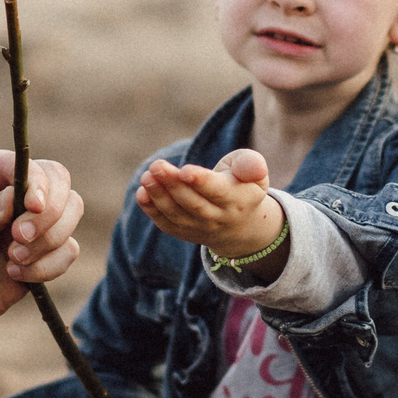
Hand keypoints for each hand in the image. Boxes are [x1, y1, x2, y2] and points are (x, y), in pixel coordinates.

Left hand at [0, 151, 83, 354]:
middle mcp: (8, 193)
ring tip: (13, 260)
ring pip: (71, 213)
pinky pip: (67, 252)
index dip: (37, 182)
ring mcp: (26, 224)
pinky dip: (49, 266)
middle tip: (18, 240)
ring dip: (49, 241)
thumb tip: (17, 199)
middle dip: (49, 213)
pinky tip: (15, 274)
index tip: (32, 207)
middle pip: (59, 182)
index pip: (25, 164)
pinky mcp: (37, 256)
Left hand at [138, 150, 281, 263]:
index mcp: (238, 200)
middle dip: (173, 185)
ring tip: (146, 176)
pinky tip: (142, 193)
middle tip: (156, 166)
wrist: (240, 224)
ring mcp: (200, 229)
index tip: (184, 169)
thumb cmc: (243, 185)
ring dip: (159, 196)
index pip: (218, 192)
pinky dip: (152, 210)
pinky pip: (166, 224)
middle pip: (193, 204)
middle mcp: (219, 219)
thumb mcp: (254, 173)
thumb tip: (253, 168)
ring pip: (177, 215)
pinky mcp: (184, 233)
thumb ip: (251, 165)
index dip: (201, 182)